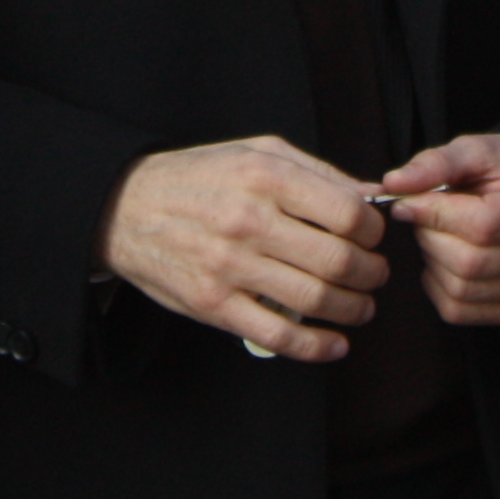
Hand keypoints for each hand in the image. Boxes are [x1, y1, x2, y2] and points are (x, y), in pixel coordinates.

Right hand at [97, 134, 388, 361]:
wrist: (125, 208)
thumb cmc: (198, 177)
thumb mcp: (255, 152)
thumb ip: (316, 171)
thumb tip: (372, 194)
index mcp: (264, 177)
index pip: (347, 213)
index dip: (373, 231)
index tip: (373, 237)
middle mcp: (249, 220)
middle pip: (338, 260)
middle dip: (371, 273)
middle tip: (374, 275)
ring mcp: (230, 266)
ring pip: (315, 300)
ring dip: (353, 309)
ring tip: (361, 306)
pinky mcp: (214, 305)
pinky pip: (279, 335)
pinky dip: (317, 347)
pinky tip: (334, 344)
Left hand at [372, 132, 499, 328]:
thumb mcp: (476, 149)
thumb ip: (435, 163)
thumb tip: (394, 184)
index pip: (483, 225)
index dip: (434, 215)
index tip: (407, 203)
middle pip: (470, 263)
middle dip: (431, 237)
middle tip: (424, 217)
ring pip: (461, 290)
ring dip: (433, 262)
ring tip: (439, 235)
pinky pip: (461, 311)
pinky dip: (439, 287)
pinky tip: (445, 261)